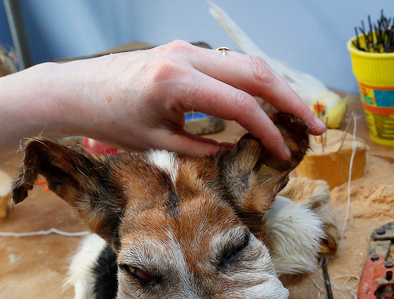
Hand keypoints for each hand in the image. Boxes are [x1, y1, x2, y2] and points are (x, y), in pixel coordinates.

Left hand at [38, 41, 325, 159]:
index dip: (269, 131)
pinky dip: (259, 84)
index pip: (241, 105)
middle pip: (257, 73)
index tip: (286, 152)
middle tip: (317, 128)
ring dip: (280, 90)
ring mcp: (189, 51)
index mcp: (178, 82)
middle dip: (292, 102)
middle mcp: (188, 58)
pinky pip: (234, 65)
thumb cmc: (109, 119)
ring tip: (302, 117)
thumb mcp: (158, 142)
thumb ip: (203, 148)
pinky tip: (272, 104)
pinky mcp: (188, 53)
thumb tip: (240, 150)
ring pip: (250, 64)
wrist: (75, 90)